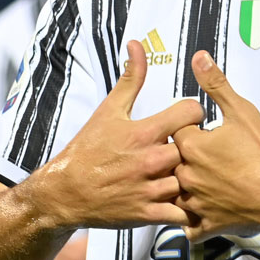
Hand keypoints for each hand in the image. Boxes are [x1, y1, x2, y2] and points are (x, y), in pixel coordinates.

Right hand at [38, 40, 204, 229]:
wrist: (65, 191)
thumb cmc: (88, 148)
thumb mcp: (109, 109)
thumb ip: (131, 78)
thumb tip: (137, 45)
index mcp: (145, 132)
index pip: (192, 114)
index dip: (194, 114)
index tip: (189, 120)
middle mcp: (151, 160)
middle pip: (195, 149)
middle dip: (194, 148)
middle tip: (190, 149)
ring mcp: (151, 189)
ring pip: (191, 181)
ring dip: (191, 178)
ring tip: (186, 173)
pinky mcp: (148, 214)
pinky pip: (182, 214)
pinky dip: (188, 210)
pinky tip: (185, 200)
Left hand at [172, 51, 259, 240]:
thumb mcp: (242, 111)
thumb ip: (216, 85)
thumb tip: (199, 58)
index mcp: (191, 146)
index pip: (174, 132)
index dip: (188, 130)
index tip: (199, 131)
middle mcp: (186, 175)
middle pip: (171, 163)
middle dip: (183, 159)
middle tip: (205, 156)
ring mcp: (194, 202)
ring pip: (175, 194)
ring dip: (184, 188)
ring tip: (203, 181)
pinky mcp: (205, 224)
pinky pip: (187, 225)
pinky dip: (191, 220)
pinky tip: (201, 211)